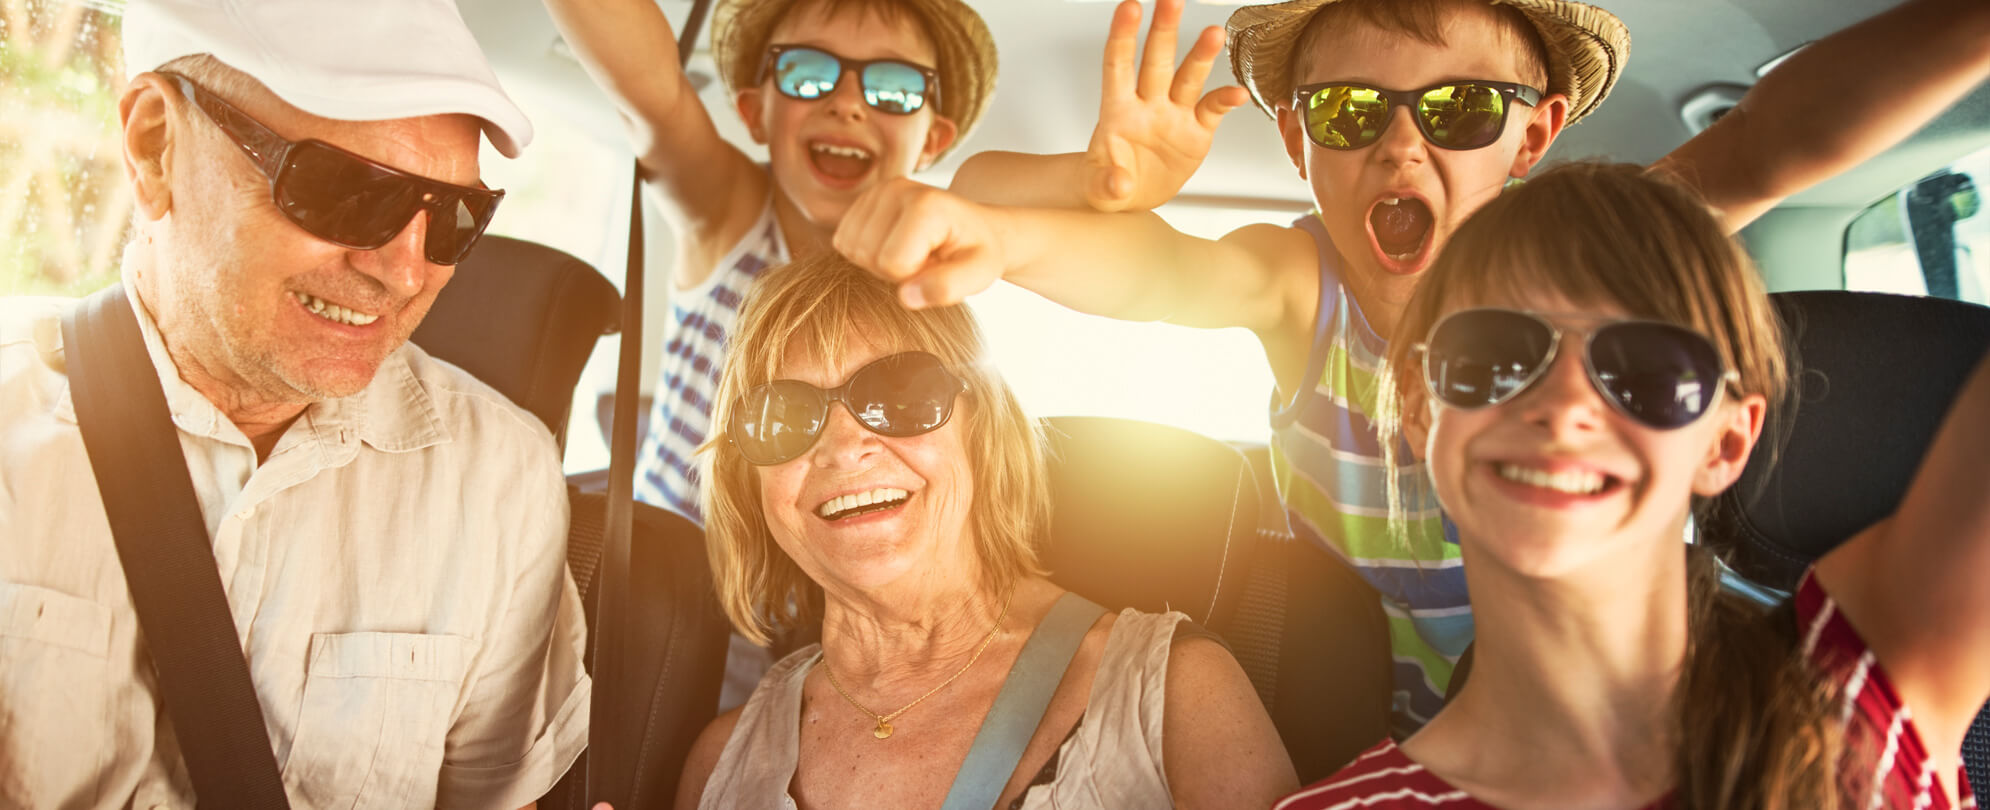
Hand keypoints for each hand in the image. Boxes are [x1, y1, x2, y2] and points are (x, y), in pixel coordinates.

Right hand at [834, 178, 1010, 309]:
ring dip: (878, 262)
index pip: (891, 263)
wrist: (976, 228)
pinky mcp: (863, 199)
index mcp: (926, 205)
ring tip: (913, 253)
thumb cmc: (977, 252)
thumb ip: (947, 288)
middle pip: (866, 255)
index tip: (936, 265)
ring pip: (850, 249)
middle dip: (893, 271)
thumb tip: (906, 297)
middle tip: (925, 260)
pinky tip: (896, 245)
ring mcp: (876, 191)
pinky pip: (843, 241)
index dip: (912, 277)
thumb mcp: (978, 275)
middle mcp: (896, 189)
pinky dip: (867, 252)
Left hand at [1083, 0, 1249, 212]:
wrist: (1129, 197)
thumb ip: (1106, 184)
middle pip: (1156, 61)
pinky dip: (1225, 101)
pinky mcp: (1196, 131)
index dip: (1123, 36)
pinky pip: (1212, 110)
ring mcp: (1173, 115)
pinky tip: (1237, 94)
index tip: (1129, 7)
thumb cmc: (1107, 183)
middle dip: (1164, 30)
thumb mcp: (1098, 190)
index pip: (1118, 65)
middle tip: (1171, 0)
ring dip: (1201, 56)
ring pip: (1188, 78)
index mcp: (1118, 111)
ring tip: (1214, 34)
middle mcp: (1148, 104)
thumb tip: (1119, 183)